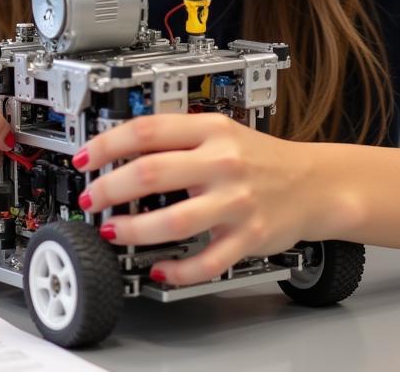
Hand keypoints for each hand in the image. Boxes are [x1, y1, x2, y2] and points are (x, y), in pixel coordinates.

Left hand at [76, 114, 356, 286]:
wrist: (314, 183)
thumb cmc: (260, 158)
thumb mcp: (220, 130)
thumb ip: (176, 136)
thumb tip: (119, 147)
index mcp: (211, 129)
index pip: (148, 130)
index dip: (108, 144)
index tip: (85, 158)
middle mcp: (222, 162)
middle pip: (152, 173)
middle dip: (110, 189)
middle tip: (90, 199)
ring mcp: (236, 201)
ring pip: (173, 220)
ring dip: (133, 230)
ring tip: (113, 232)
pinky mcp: (248, 237)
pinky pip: (205, 261)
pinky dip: (177, 269)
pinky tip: (158, 267)